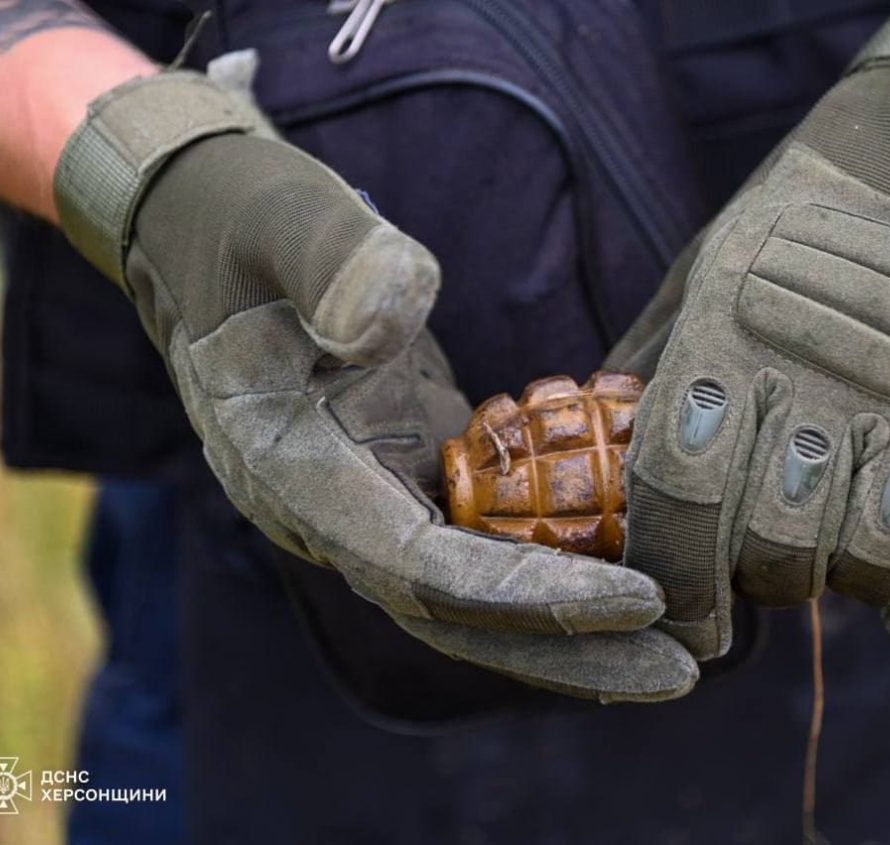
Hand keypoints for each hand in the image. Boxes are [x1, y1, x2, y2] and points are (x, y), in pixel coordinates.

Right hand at [54, 72, 697, 701]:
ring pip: (473, 594)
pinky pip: (481, 543)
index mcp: (294, 471)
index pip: (419, 567)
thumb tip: (386, 318)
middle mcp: (331, 511)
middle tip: (681, 671)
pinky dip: (552, 566)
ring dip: (567, 627)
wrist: (208, 233)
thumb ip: (333, 261)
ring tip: (678, 645)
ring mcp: (369, 498)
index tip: (634, 598)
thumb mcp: (282, 219)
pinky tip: (631, 567)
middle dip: (564, 648)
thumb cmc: (243, 219)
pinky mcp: (406, 472)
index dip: (525, 594)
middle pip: (456, 615)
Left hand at [610, 0, 889, 658]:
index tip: (689, 626)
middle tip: (780, 547)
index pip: (681, 499)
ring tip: (851, 529)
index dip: (677, 585)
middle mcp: (825, 386)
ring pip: (873, 565)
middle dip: (768, 576)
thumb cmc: (801, 231)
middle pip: (778, 552)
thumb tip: (578, 460)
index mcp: (729, 346)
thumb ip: (650, 374)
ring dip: (853, 574)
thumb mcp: (702, 279)